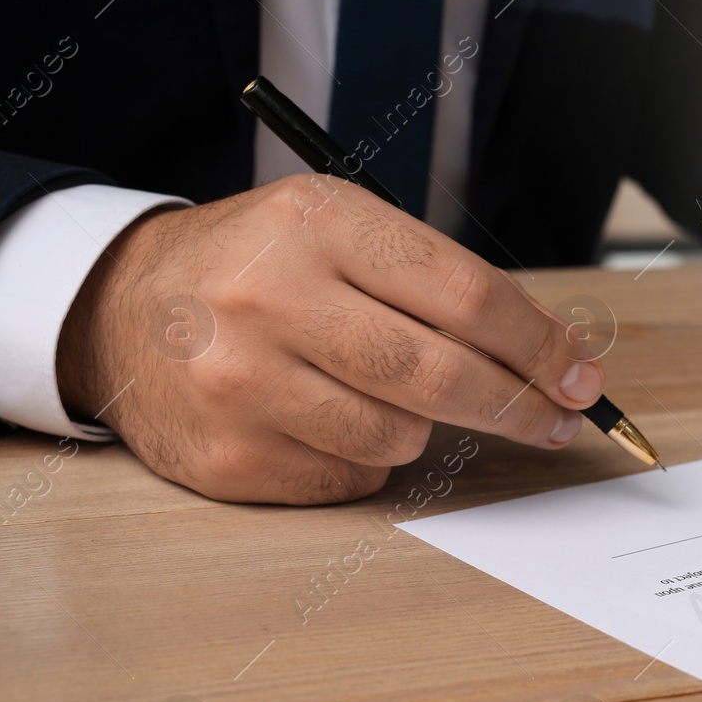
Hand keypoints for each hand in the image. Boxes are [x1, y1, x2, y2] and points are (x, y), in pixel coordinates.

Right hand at [57, 175, 602, 503]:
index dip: (542, 346)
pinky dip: (361, 460)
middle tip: (553, 420)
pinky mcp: (229, 456)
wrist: (120, 310)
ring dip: (418, 427)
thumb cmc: (256, 269)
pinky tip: (321, 422)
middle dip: (518, 406)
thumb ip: (439, 284)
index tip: (581, 377)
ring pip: (401, 437)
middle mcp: (272, 298)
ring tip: (374, 391)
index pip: (468, 296)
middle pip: (444, 375)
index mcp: (317, 222)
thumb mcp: (338, 234)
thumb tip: (555, 355)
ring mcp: (242, 382)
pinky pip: (350, 479)